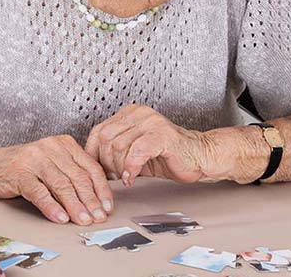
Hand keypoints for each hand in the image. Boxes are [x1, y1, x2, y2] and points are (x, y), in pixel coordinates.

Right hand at [0, 135, 112, 225]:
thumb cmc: (24, 168)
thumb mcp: (52, 164)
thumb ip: (72, 174)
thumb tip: (97, 199)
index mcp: (63, 143)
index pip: (90, 167)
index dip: (101, 190)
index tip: (107, 207)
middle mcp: (50, 147)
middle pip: (78, 177)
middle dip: (91, 201)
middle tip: (98, 218)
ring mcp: (34, 159)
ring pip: (61, 185)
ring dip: (75, 206)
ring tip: (82, 220)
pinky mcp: (19, 172)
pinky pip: (40, 192)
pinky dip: (51, 207)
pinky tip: (60, 218)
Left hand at [84, 104, 231, 185]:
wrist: (199, 157)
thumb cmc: (168, 155)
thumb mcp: (134, 152)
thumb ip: (114, 152)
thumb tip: (91, 164)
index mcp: (130, 113)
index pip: (98, 131)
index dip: (94, 154)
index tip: (97, 169)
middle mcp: (139, 113)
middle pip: (106, 138)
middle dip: (106, 162)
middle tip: (114, 176)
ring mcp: (151, 122)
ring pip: (119, 145)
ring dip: (119, 167)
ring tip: (126, 176)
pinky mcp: (162, 135)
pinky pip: (136, 152)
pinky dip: (131, 168)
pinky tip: (133, 177)